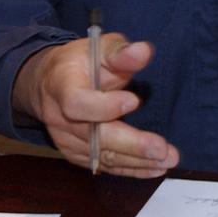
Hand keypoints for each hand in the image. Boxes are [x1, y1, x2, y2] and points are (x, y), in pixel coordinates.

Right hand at [12, 35, 179, 176]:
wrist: (51, 83)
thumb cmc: (82, 62)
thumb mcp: (100, 47)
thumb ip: (120, 52)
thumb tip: (143, 52)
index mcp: (62, 86)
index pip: (77, 103)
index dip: (104, 106)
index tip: (134, 101)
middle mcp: (59, 117)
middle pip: (94, 137)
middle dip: (130, 144)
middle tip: (161, 149)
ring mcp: (66, 139)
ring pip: (102, 155)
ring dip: (136, 161)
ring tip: (167, 160)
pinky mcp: (76, 153)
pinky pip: (103, 164)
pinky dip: (130, 168)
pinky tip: (154, 168)